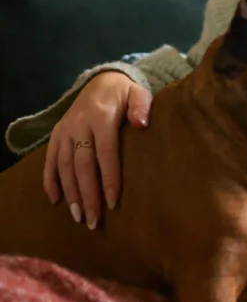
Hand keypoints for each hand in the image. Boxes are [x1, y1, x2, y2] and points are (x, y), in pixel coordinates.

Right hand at [44, 71, 152, 228]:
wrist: (101, 80)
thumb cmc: (126, 93)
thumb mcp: (139, 93)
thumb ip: (142, 106)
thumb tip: (142, 124)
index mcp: (102, 117)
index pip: (105, 153)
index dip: (109, 178)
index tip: (113, 202)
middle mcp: (79, 125)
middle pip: (82, 165)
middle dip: (87, 194)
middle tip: (92, 220)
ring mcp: (65, 130)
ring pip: (64, 166)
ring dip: (70, 193)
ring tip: (77, 216)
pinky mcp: (56, 134)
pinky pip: (50, 160)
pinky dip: (50, 181)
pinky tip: (56, 200)